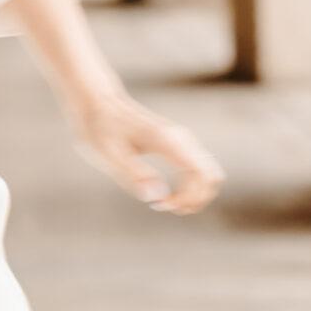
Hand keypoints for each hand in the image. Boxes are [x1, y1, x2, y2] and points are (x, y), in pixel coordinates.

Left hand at [67, 86, 223, 214]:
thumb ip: (133, 175)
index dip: (187, 198)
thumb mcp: (108, 155)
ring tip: (167, 204)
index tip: (158, 205)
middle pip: (212, 176)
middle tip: (163, 206)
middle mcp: (181, 138)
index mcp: (168, 141)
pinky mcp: (178, 143)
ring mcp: (182, 139)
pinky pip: (199, 169)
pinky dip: (191, 187)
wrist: (98, 103)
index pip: (200, 175)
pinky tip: (167, 194)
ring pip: (210, 173)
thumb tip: (157, 197)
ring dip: (195, 195)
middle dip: (194, 200)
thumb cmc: (100, 128)